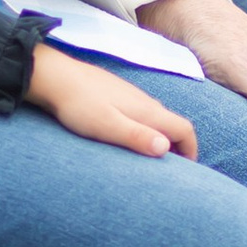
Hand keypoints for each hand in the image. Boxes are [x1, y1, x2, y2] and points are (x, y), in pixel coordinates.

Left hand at [27, 45, 198, 159]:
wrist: (56, 77)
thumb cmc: (79, 105)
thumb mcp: (108, 126)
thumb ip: (137, 136)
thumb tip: (165, 148)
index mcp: (147, 110)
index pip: (184, 129)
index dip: (191, 150)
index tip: (188, 170)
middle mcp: (144, 101)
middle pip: (173, 124)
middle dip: (178, 146)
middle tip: (170, 169)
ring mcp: (131, 95)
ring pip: (156, 118)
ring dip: (160, 137)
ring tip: (149, 157)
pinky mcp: (117, 94)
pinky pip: (141, 113)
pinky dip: (145, 128)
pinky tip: (128, 137)